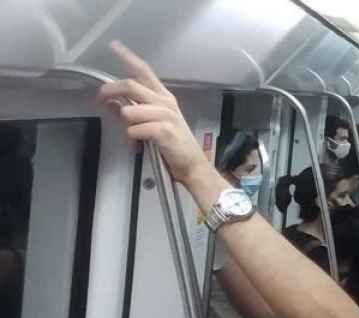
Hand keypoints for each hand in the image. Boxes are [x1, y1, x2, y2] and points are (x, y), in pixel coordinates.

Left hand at [99, 41, 210, 187]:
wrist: (192, 165)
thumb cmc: (172, 144)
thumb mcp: (150, 124)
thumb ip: (131, 110)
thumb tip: (109, 103)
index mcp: (163, 97)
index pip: (144, 71)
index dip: (128, 57)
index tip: (114, 45)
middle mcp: (165, 102)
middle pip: (131, 85)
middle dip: (111, 90)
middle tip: (99, 98)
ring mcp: (166, 116)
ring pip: (129, 111)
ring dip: (125, 124)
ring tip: (132, 136)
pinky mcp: (164, 131)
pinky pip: (134, 129)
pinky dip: (131, 139)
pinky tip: (138, 146)